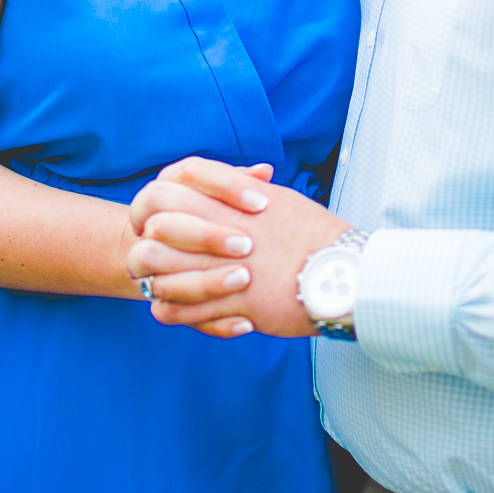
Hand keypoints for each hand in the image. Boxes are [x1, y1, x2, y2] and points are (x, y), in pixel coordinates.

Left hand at [127, 157, 349, 338]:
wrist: (345, 274)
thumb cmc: (317, 237)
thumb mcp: (280, 201)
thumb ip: (247, 190)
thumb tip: (238, 180)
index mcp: (229, 203)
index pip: (167, 192)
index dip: (153, 206)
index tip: (157, 219)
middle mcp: (221, 233)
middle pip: (157, 231)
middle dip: (147, 241)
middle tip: (150, 252)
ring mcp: (224, 270)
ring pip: (162, 274)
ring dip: (156, 279)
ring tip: (157, 283)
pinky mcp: (232, 305)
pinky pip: (180, 312)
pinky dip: (170, 311)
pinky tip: (171, 309)